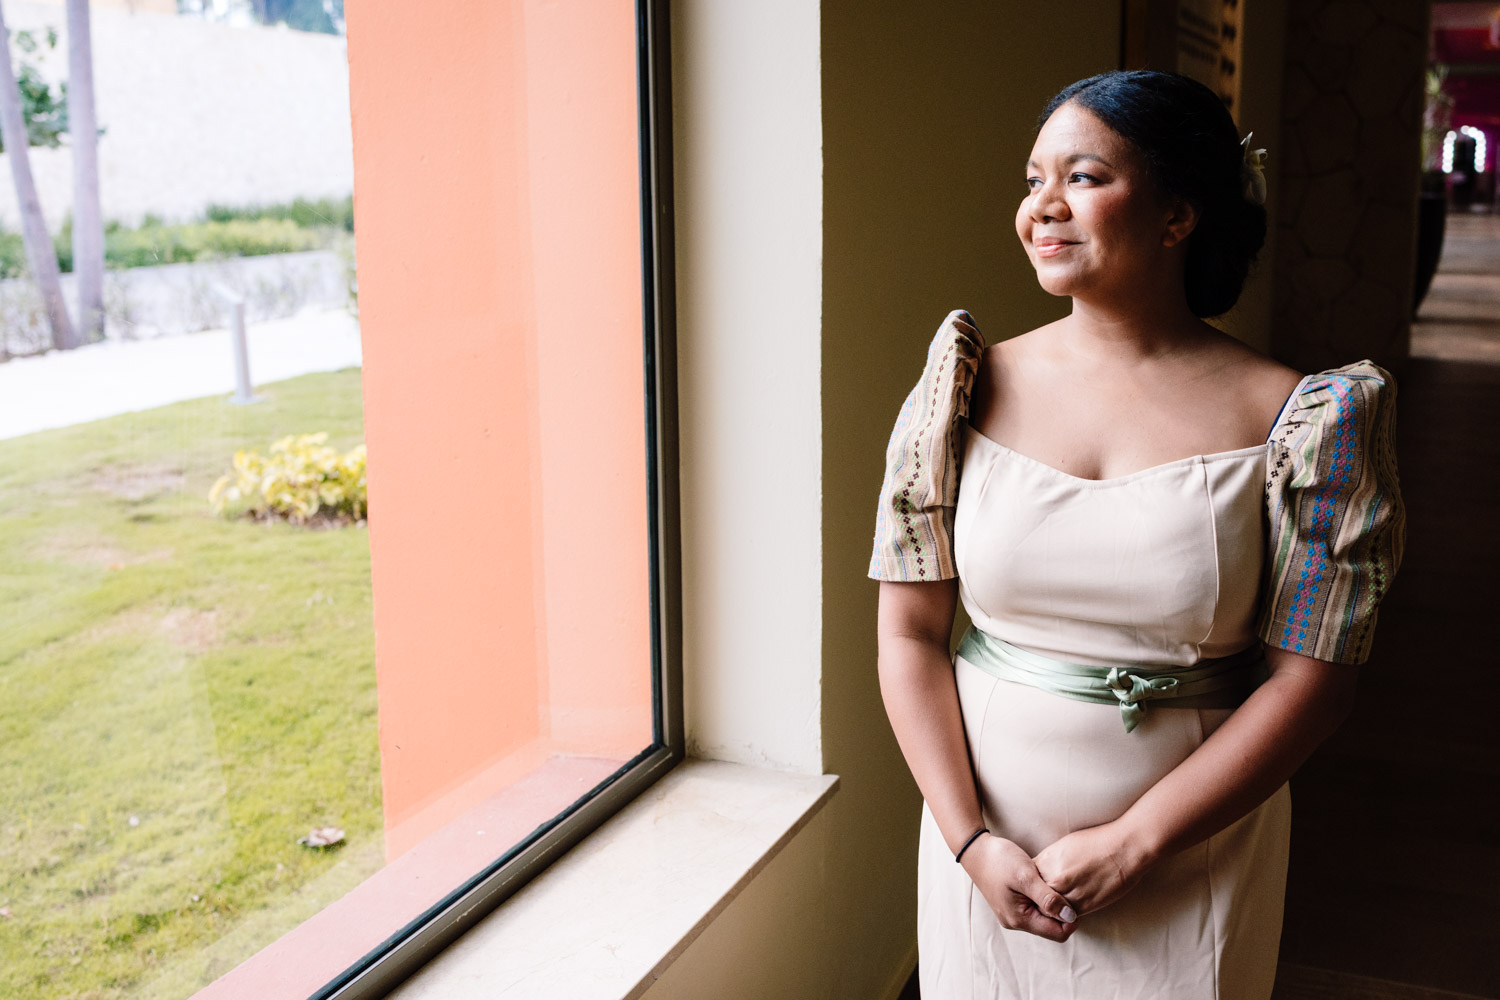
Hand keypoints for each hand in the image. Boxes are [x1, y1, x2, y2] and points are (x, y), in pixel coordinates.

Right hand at [961, 833, 1079, 941]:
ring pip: (1043, 918)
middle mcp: (1015, 922)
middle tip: (1064, 889)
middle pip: (1051, 928)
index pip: (1057, 934)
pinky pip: (1034, 910)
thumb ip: (1049, 899)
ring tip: (1052, 884)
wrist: (976, 850)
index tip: (1075, 898)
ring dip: (1052, 905)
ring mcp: (1012, 914)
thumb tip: (1070, 917)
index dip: (1071, 920)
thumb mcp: (1027, 877)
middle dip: (1062, 912)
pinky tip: (1042, 884)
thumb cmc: (1000, 860)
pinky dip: (1042, 900)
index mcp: (1019, 919)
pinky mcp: (1011, 905)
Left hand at [1032, 821, 1151, 916]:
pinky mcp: (1084, 906)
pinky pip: (1067, 916)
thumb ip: (1048, 862)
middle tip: (1040, 903)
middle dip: (1037, 901)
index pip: (1027, 881)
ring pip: (1050, 912)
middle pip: (1035, 899)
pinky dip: (1066, 914)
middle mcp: (1053, 879)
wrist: (1123, 849)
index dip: (1029, 887)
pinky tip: (1069, 909)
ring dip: (1052, 911)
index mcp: (1046, 862)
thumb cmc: (1095, 842)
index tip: (1031, 889)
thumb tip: (1038, 872)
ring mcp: (1068, 894)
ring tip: (1055, 908)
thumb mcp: (1063, 846)